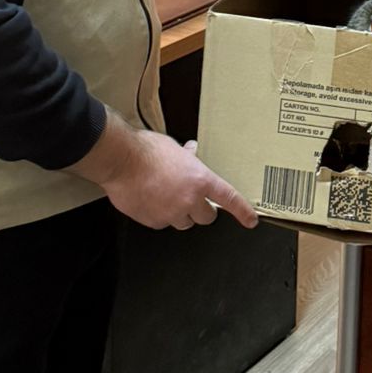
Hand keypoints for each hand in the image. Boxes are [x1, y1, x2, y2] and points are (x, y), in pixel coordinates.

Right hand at [77, 120, 257, 230]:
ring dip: (180, 214)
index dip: (242, 211)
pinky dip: (159, 215)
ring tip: (165, 197)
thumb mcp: (174, 148)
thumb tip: (191, 152)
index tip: (251, 220)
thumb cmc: (146, 150)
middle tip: (190, 200)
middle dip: (201, 211)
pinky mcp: (154, 221)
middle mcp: (189, 200)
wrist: (121, 160)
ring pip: (184, 223)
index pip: (229, 199)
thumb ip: (187, 157)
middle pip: (206, 218)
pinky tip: (150, 200)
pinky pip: (162, 223)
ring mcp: (171, 213)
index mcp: (200, 180)